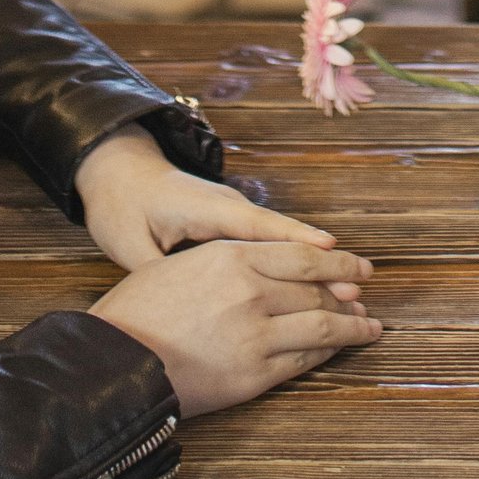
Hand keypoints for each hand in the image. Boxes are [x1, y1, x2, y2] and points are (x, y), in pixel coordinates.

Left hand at [75, 125, 339, 271]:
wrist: (119, 172)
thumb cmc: (123, 208)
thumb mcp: (131, 245)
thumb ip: (159, 273)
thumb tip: (183, 306)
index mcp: (207, 209)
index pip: (257, 226)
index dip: (294, 240)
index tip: (330, 251)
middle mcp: (229, 208)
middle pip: (283, 236)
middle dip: (321, 259)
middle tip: (359, 283)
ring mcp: (233, 215)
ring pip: (282, 241)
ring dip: (316, 263)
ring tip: (352, 288)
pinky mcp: (232, 224)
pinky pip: (270, 244)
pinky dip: (296, 261)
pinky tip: (318, 285)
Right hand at [93, 234, 380, 419]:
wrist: (114, 361)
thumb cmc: (136, 312)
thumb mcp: (180, 266)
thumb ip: (224, 264)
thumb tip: (258, 268)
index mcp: (231, 256)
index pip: (301, 256)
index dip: (337, 263)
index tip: (359, 267)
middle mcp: (251, 290)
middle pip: (317, 289)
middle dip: (348, 294)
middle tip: (366, 298)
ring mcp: (255, 333)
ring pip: (320, 325)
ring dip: (350, 327)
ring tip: (369, 328)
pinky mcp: (252, 375)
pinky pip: (302, 360)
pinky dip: (325, 353)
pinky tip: (336, 352)